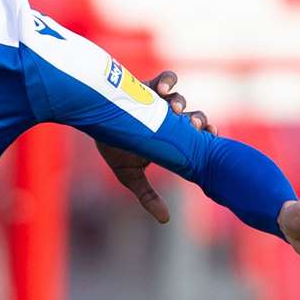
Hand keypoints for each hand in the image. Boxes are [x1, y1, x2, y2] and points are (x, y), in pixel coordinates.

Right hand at [94, 70, 215, 224]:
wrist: (90, 124)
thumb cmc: (112, 147)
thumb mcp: (129, 175)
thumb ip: (147, 196)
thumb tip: (165, 220)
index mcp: (169, 135)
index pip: (197, 135)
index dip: (206, 135)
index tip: (210, 139)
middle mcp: (167, 116)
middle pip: (192, 116)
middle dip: (197, 121)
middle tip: (194, 128)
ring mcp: (158, 100)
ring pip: (180, 100)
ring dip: (182, 105)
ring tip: (174, 112)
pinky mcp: (146, 84)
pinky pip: (166, 79)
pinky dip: (169, 83)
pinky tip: (162, 92)